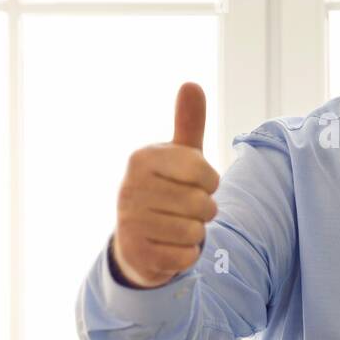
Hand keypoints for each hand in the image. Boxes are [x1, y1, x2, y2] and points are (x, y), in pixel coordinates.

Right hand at [112, 83, 219, 288]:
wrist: (138, 240)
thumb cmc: (167, 190)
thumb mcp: (179, 157)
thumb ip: (188, 124)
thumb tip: (191, 83)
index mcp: (142, 159)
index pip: (202, 172)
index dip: (210, 182)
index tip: (197, 183)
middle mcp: (129, 188)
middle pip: (201, 204)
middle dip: (204, 210)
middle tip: (187, 210)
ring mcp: (129, 223)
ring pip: (194, 231)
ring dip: (195, 233)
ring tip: (178, 227)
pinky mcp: (136, 255)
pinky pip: (185, 256)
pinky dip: (186, 255)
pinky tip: (169, 247)